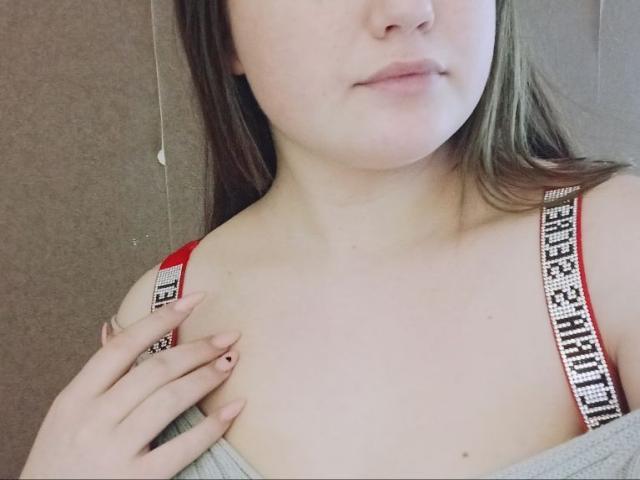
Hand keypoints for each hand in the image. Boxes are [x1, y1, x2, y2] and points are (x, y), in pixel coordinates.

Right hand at [19, 292, 244, 478]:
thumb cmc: (60, 459)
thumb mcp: (68, 412)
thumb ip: (96, 374)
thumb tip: (113, 328)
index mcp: (75, 397)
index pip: (122, 346)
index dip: (160, 319)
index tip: (194, 301)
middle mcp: (94, 419)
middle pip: (155, 370)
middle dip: (198, 348)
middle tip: (228, 336)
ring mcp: (114, 450)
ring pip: (171, 400)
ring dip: (207, 377)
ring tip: (230, 363)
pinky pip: (182, 447)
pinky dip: (212, 426)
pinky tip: (233, 409)